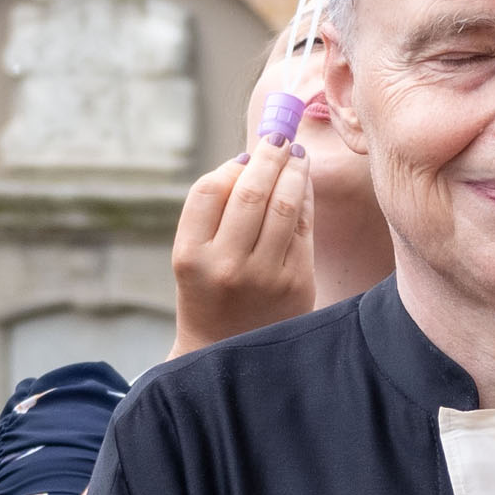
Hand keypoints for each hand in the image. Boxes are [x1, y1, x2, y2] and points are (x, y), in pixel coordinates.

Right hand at [169, 148, 310, 350]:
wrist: (227, 357)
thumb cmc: (210, 294)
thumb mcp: (193, 257)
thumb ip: (214, 212)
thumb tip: (252, 158)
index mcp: (189, 255)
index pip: (208, 189)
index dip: (231, 166)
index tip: (249, 153)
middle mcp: (224, 265)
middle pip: (250, 190)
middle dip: (269, 155)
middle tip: (281, 137)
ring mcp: (263, 275)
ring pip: (283, 204)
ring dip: (293, 171)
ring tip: (296, 156)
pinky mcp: (295, 283)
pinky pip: (303, 227)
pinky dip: (304, 200)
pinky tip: (303, 186)